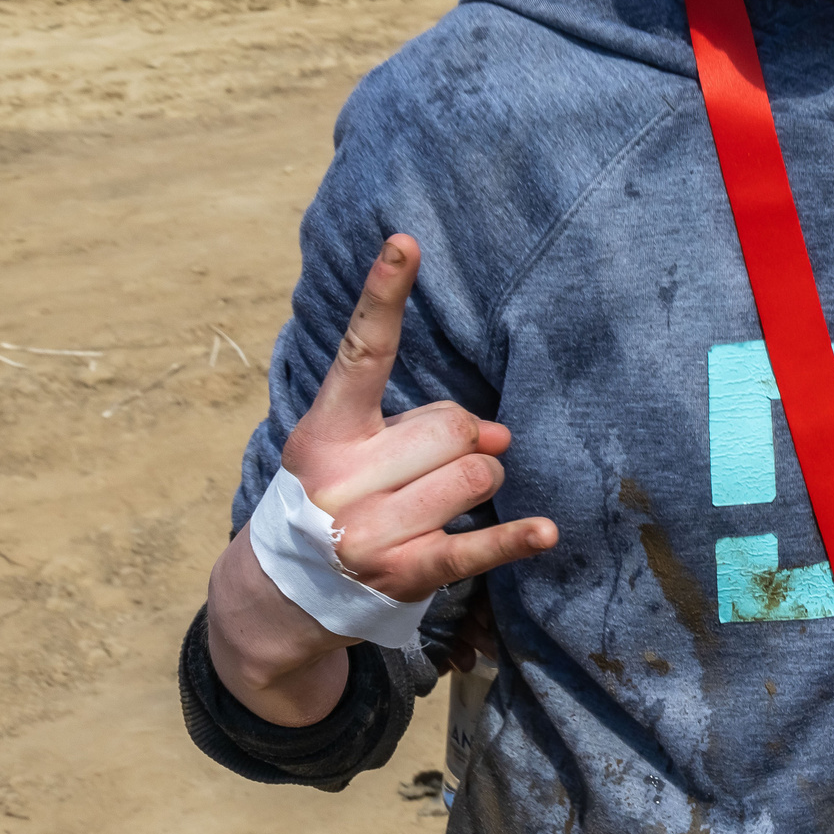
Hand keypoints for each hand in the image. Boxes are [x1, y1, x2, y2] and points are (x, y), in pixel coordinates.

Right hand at [275, 235, 555, 600]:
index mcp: (325, 431)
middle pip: (454, 426)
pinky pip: (475, 547)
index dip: (385, 295)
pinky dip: (515, 538)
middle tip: (431, 467)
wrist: (288, 591)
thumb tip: (499, 437)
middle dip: (464, 441)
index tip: (405, 242)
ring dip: (480, 482)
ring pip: (476, 476)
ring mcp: (367, 531)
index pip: (362, 352)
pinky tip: (545, 531)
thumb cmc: (341, 497)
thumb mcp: (360, 449)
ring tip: (441, 503)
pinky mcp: (403, 574)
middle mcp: (340, 479)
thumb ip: (427, 425)